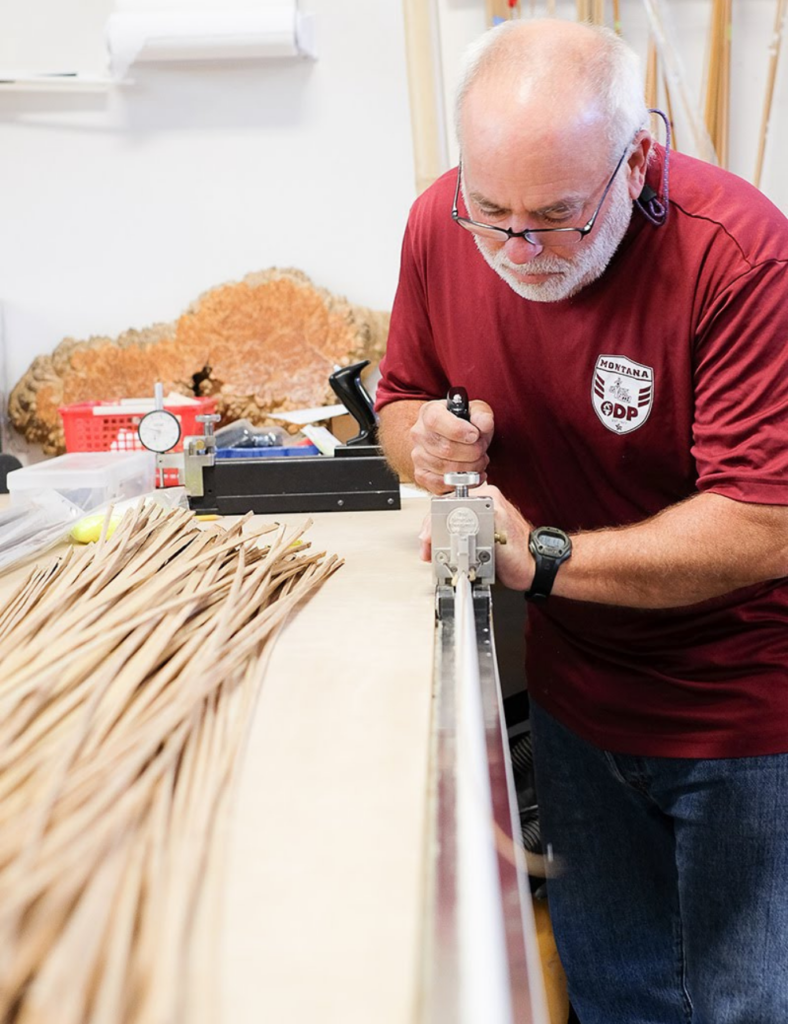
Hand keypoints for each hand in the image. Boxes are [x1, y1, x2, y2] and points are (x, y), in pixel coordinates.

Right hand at [409, 399, 493, 493]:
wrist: (452, 438)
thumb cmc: (463, 423)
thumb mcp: (476, 411)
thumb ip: (482, 415)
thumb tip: (484, 424)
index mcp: (429, 412)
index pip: (435, 421)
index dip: (458, 430)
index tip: (474, 435)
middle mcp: (419, 434)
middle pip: (445, 449)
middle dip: (472, 452)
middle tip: (481, 450)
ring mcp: (418, 456)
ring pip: (445, 469)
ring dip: (469, 468)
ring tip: (478, 461)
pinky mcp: (421, 475)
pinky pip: (439, 484)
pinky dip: (461, 482)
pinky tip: (472, 476)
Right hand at [418, 483, 535, 590]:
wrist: (532, 567)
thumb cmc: (520, 554)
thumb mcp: (498, 531)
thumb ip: (480, 518)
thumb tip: (460, 517)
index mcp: (487, 496)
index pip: (449, 502)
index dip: (434, 521)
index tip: (428, 538)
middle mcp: (483, 502)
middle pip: (445, 512)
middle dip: (434, 532)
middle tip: (429, 549)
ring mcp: (480, 516)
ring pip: (448, 524)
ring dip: (438, 540)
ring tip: (435, 553)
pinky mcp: (478, 529)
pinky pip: (456, 533)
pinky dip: (448, 545)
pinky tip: (445, 554)